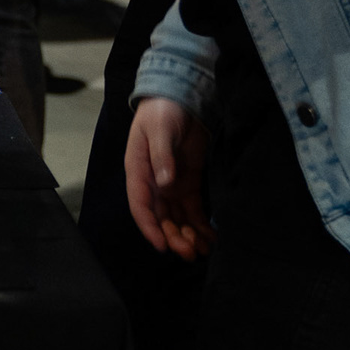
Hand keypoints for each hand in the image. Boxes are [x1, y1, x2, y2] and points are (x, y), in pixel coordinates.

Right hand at [126, 98, 214, 260]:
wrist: (178, 97)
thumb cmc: (162, 112)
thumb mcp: (160, 130)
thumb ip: (162, 156)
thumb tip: (165, 184)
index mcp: (138, 171)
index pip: (140, 205)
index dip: (149, 227)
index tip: (162, 246)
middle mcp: (153, 183)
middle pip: (161, 217)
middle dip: (174, 237)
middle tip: (190, 253)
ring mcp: (171, 184)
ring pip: (177, 218)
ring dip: (187, 236)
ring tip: (203, 251)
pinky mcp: (188, 182)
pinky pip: (192, 209)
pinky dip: (200, 225)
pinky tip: (210, 238)